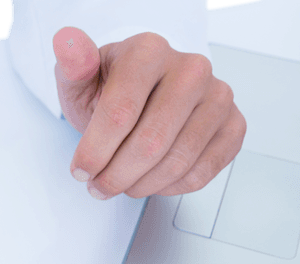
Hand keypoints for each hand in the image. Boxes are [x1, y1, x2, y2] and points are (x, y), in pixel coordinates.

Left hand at [53, 28, 245, 199]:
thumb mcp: (81, 79)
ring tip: (120, 184)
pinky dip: (169, 187)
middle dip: (116, 175)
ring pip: (176, 161)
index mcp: (149, 51)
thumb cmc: (109, 89)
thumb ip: (72, 65)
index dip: (95, 152)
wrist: (144, 94)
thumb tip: (66, 41)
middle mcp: (191, 68)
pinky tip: (149, 180)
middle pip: (150, 142)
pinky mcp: (233, 124)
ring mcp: (218, 96)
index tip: (80, 171)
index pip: (120, 113)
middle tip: (98, 186)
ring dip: (140, 185)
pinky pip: (202, 172)